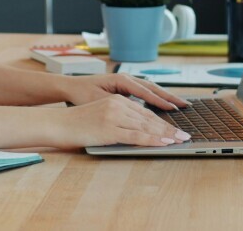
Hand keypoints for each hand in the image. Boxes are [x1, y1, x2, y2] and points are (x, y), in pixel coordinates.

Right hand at [54, 94, 190, 147]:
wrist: (57, 124)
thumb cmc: (76, 122)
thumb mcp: (100, 114)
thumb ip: (118, 118)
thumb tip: (137, 129)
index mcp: (116, 100)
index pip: (144, 111)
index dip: (162, 120)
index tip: (175, 127)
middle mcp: (117, 105)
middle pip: (149, 117)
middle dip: (169, 127)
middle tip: (184, 135)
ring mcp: (114, 116)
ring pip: (146, 126)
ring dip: (166, 134)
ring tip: (179, 140)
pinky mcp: (110, 129)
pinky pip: (136, 136)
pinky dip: (153, 140)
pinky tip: (164, 143)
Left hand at [60, 73, 188, 110]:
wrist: (71, 87)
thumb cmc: (82, 94)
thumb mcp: (98, 100)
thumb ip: (116, 105)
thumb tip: (132, 111)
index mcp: (121, 80)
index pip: (145, 91)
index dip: (159, 100)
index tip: (172, 108)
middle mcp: (126, 79)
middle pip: (152, 87)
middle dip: (169, 97)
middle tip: (184, 105)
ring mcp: (127, 82)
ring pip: (151, 89)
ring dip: (165, 97)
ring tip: (180, 105)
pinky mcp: (126, 88)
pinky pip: (146, 92)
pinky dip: (157, 98)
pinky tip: (166, 105)